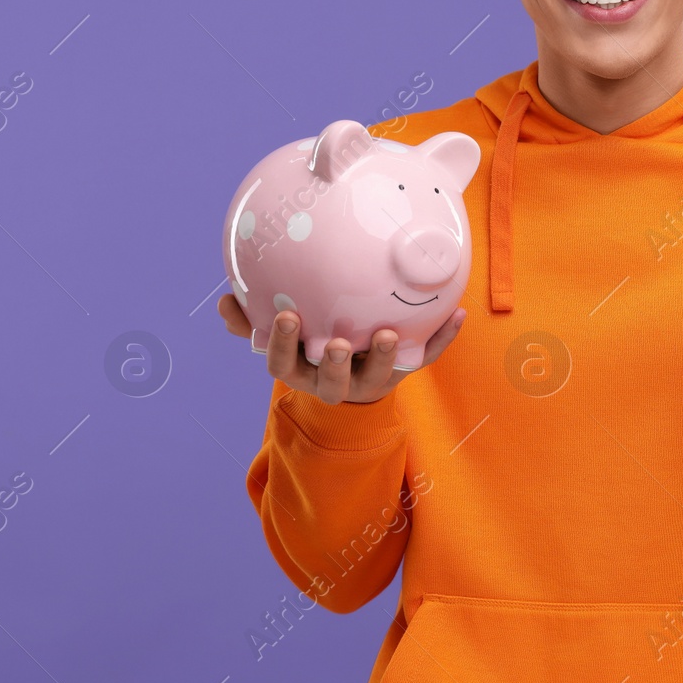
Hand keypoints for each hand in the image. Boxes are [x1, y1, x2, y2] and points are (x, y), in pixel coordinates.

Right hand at [217, 294, 467, 404]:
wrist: (349, 370)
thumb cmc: (306, 338)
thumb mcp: (278, 332)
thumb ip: (249, 316)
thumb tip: (225, 301)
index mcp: (300, 369)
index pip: (283, 364)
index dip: (283, 346)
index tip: (287, 317)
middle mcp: (333, 380)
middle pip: (330, 381)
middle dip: (333, 365)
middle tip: (337, 343)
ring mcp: (369, 379)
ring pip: (377, 377)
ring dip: (386, 358)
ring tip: (392, 335)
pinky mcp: (402, 372)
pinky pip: (425, 357)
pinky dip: (442, 339)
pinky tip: (457, 313)